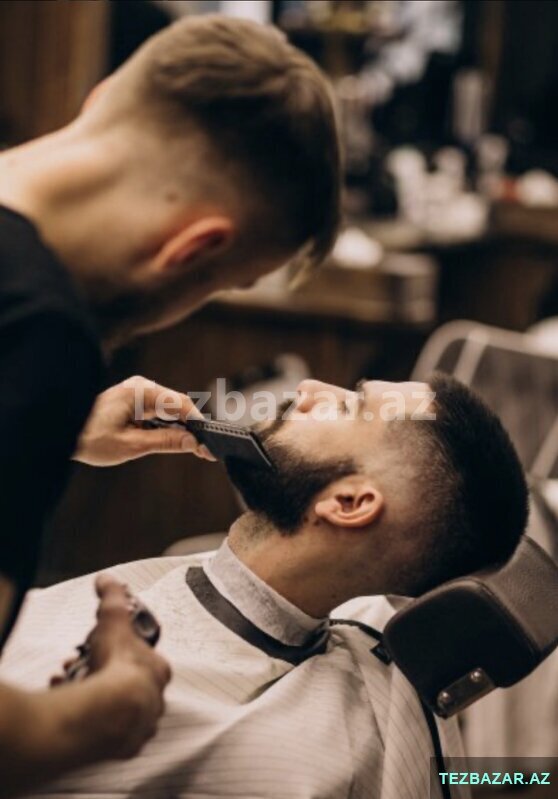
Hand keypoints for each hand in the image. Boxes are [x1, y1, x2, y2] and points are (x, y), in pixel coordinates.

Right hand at [53, 575, 171, 759]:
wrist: (108, 712)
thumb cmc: (116, 666)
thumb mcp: (113, 620)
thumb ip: (112, 598)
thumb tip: (107, 579)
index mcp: (159, 671)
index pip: (146, 659)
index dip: (122, 652)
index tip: (103, 651)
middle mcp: (156, 699)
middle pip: (130, 685)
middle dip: (105, 676)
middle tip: (82, 669)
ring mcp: (142, 725)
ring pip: (119, 709)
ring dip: (98, 698)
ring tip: (73, 687)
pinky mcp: (126, 745)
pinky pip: (109, 733)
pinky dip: (93, 722)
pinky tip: (76, 710)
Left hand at [74, 376, 215, 465]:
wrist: (59, 432)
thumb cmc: (88, 437)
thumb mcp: (130, 445)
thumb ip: (164, 443)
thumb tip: (192, 443)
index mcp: (141, 391)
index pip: (181, 405)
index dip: (199, 425)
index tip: (210, 443)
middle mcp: (142, 388)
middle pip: (178, 407)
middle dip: (193, 429)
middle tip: (206, 452)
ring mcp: (139, 394)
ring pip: (170, 413)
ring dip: (181, 431)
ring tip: (197, 450)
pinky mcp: (135, 404)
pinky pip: (159, 415)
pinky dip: (168, 429)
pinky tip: (178, 442)